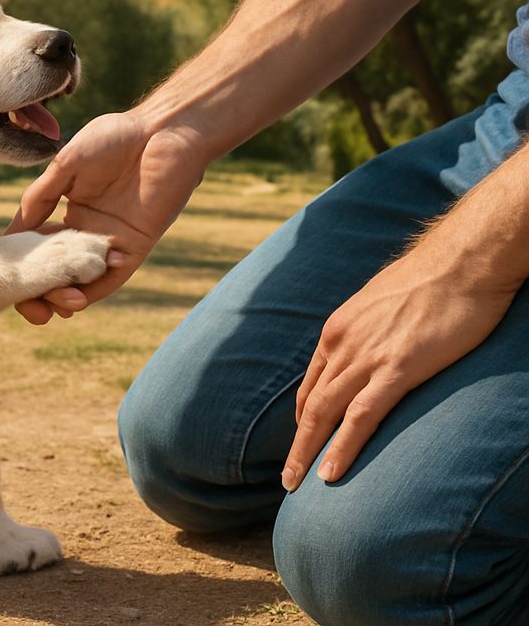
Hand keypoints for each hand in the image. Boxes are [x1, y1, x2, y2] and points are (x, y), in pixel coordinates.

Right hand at [7, 111, 205, 323]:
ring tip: (51, 308)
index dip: (20, 265)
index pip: (37, 245)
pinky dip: (93, 290)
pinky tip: (77, 299)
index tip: (3, 282)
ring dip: (64, 296)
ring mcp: (110, 242)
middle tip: (30, 310)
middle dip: (40, 292)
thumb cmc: (114, 137)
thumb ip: (40, 197)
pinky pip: (111, 278)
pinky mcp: (135, 247)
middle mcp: (86, 231)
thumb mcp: (66, 164)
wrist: (164, 131)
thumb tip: (14, 232)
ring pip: (82, 280)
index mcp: (67, 210)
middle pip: (57, 269)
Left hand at [282, 246, 520, 490]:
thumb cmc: (431, 280)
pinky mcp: (398, 369)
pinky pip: (361, 417)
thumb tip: (374, 345)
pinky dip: (342, 448)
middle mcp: (342, 343)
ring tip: (297, 485)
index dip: (304, 414)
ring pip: (326, 414)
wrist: (460, 262)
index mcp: (339, 329)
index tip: (302, 438)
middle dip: (297, 443)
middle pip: (310, 403)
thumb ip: (370, 330)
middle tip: (287, 477)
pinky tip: (330, 474)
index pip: (314, 381)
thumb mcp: (384, 304)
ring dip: (308, 453)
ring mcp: (367, 357)